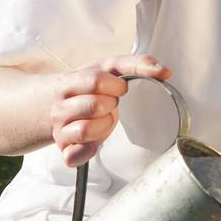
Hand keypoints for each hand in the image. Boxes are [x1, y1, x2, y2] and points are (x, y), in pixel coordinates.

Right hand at [52, 54, 170, 168]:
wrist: (56, 102)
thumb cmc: (90, 85)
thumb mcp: (110, 68)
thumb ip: (138, 65)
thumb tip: (165, 72)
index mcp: (70, 82)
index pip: (95, 81)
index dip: (115, 86)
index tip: (118, 89)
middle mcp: (59, 106)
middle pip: (95, 105)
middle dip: (111, 105)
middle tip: (109, 105)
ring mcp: (59, 129)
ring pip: (85, 130)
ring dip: (103, 126)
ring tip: (102, 120)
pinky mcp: (64, 150)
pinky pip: (75, 155)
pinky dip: (87, 151)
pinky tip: (92, 144)